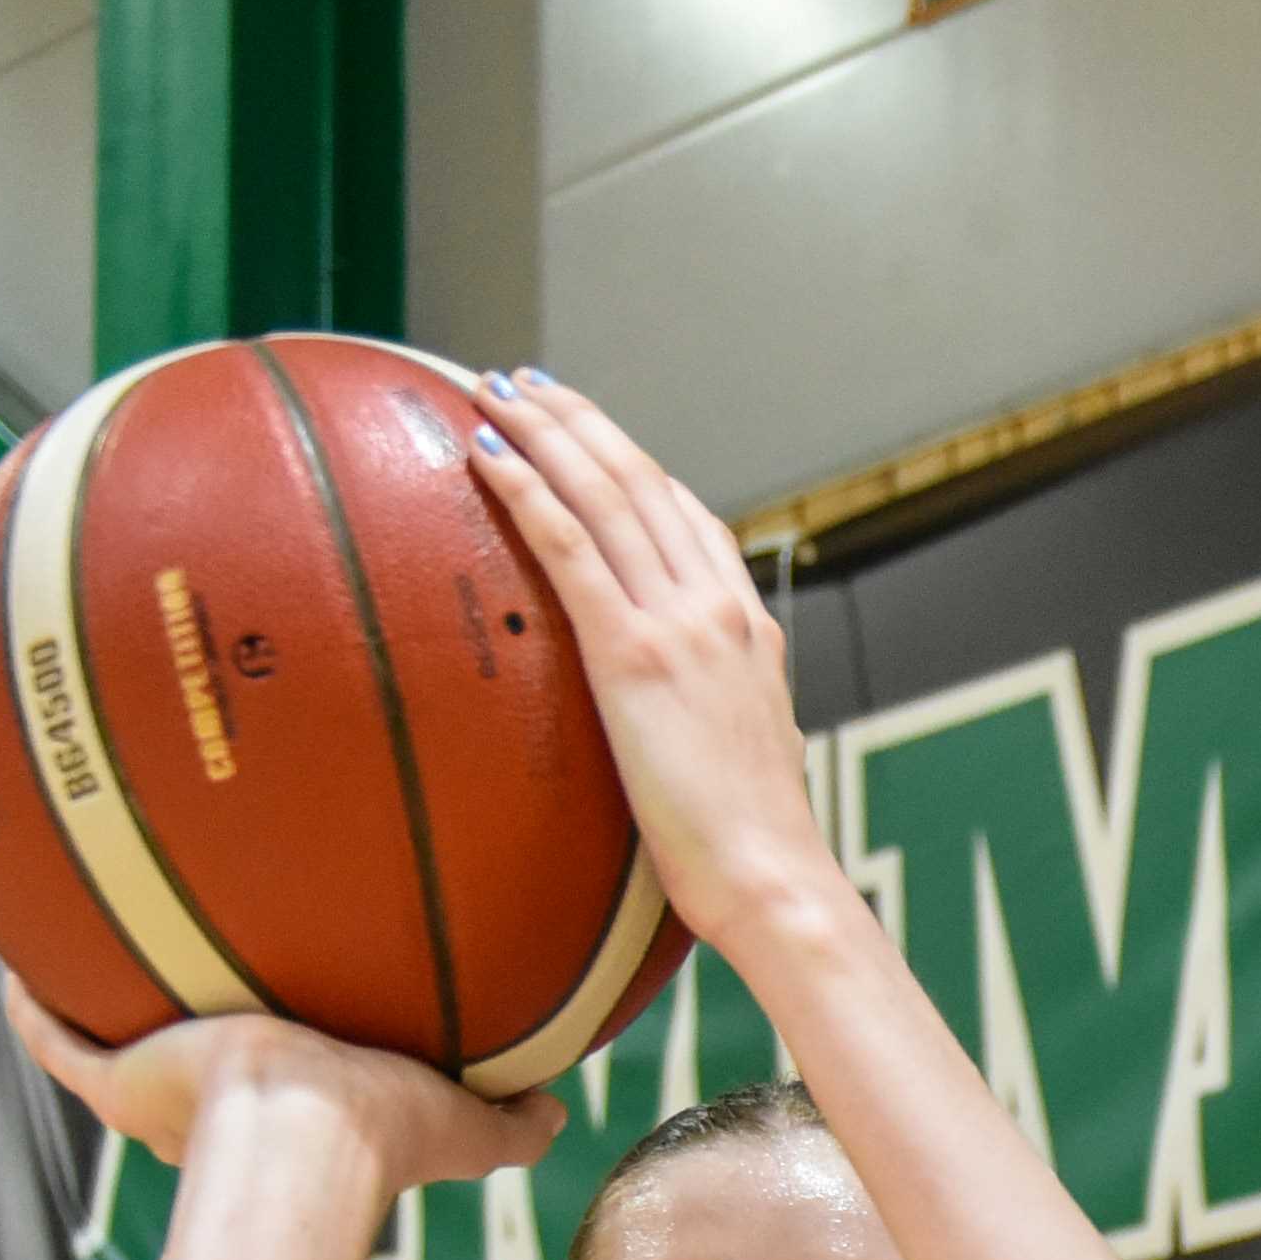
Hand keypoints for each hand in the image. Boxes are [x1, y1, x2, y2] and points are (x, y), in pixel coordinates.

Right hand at [2, 974, 558, 1192]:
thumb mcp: (465, 1124)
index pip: (281, 1097)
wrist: (306, 1137)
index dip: (281, 1072)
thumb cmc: (385, 1138)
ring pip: (121, 1049)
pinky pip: (55, 1036)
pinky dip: (33, 1003)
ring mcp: (158, 1094)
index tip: (283, 1034)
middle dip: (192, 1035)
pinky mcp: (116, 1076)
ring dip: (108, 1005)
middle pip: (195, 1070)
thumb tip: (561, 1111)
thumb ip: (512, 1121)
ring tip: (98, 946)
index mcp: (292, 1124)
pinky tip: (18, 954)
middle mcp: (217, 1118)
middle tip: (191, 975)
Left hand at [464, 370, 842, 950]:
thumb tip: (679, 730)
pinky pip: (570, 548)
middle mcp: (719, 608)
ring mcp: (680, 625)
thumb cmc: (754, 847)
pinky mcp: (633, 654)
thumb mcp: (745, 760)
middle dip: (581, 422)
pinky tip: (487, 456)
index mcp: (750, 630)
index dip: (636, 466)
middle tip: (525, 383)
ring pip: (605, 495)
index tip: (592, 436)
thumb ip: (713, 717)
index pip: (691, 520)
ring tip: (494, 393)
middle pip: (643, 484)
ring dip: (544, 432)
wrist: (774, 876)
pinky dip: (527, 490)